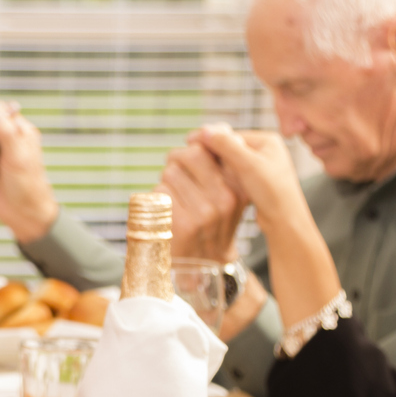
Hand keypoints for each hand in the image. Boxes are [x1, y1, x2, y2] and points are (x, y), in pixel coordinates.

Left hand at [159, 135, 245, 261]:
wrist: (206, 266)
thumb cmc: (213, 222)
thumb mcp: (229, 194)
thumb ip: (222, 164)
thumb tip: (211, 130)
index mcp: (239, 186)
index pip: (212, 146)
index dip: (197, 144)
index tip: (192, 148)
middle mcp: (224, 198)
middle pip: (189, 153)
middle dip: (177, 160)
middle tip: (177, 172)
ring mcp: (202, 213)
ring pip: (170, 172)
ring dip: (166, 180)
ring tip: (175, 196)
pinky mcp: (179, 224)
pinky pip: (158, 193)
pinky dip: (156, 199)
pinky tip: (166, 213)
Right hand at [195, 126, 338, 326]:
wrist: (286, 222)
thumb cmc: (273, 192)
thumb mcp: (248, 166)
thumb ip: (227, 147)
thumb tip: (205, 130)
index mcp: (267, 140)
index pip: (232, 134)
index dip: (209, 137)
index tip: (188, 141)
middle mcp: (266, 150)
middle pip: (230, 146)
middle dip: (211, 150)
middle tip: (187, 154)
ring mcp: (262, 167)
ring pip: (230, 161)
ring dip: (214, 164)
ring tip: (194, 167)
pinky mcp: (257, 182)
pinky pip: (233, 174)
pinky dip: (221, 176)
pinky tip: (209, 181)